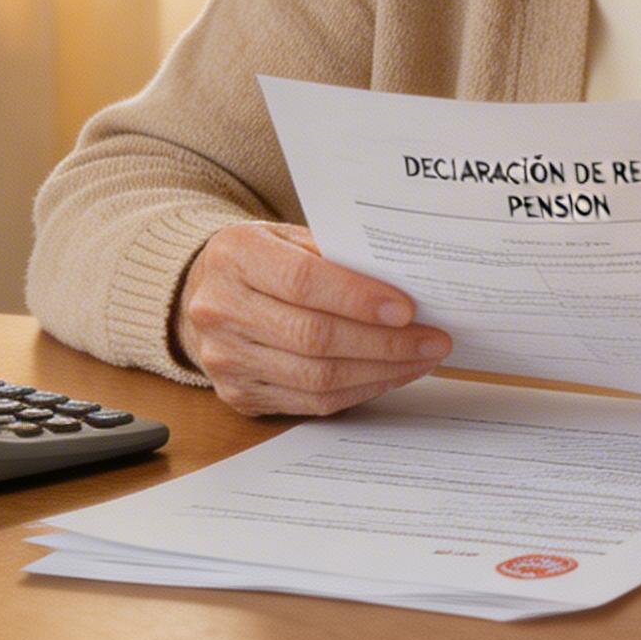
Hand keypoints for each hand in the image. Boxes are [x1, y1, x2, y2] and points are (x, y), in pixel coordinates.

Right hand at [172, 222, 450, 416]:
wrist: (207, 292)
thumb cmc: (267, 258)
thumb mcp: (292, 237)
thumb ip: (337, 255)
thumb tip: (406, 284)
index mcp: (234, 257)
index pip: (302, 282)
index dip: (358, 299)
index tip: (408, 309)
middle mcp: (220, 310)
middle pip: (313, 337)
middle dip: (384, 343)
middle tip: (433, 339)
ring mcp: (224, 359)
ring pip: (315, 377)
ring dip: (380, 372)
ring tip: (422, 359)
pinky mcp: (237, 394)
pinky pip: (310, 402)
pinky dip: (359, 390)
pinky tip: (390, 375)